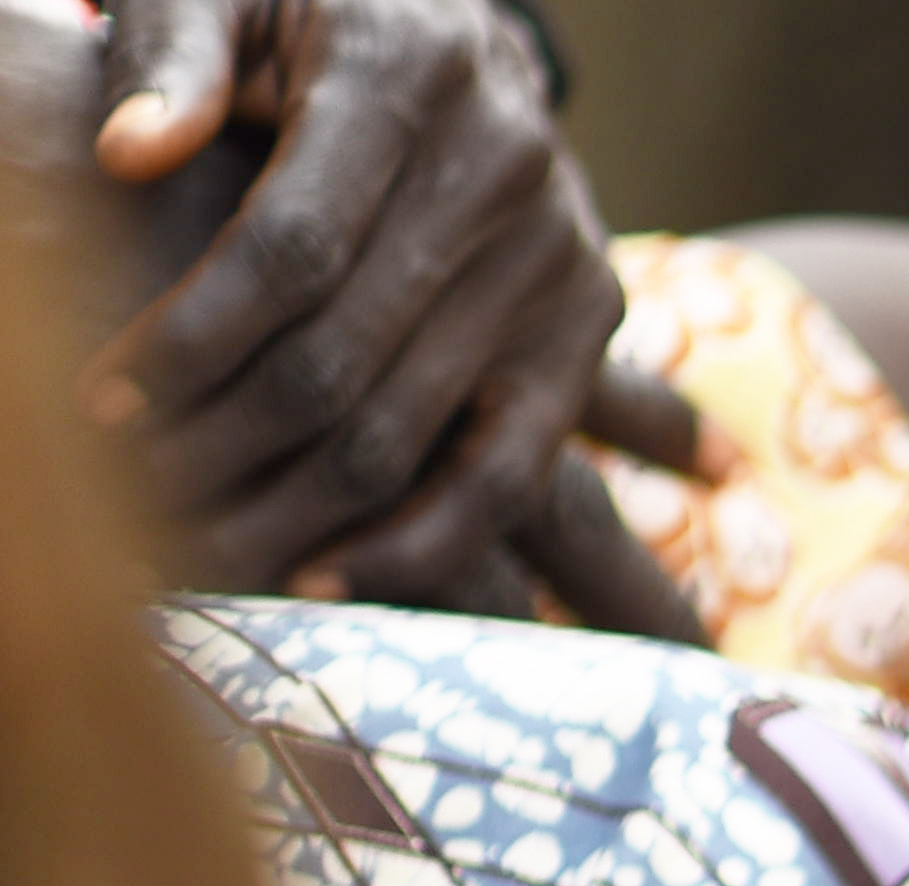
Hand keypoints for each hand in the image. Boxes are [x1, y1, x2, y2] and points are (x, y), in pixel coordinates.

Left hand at [82, 0, 702, 629]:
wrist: (454, 35)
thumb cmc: (300, 17)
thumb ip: (168, 53)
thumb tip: (130, 153)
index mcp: (411, 74)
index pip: (292, 244)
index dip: (189, 335)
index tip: (98, 403)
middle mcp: (507, 170)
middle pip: (349, 353)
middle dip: (222, 437)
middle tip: (128, 495)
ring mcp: (559, 264)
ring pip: (415, 427)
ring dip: (296, 504)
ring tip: (201, 547)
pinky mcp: (585, 333)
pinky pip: (508, 474)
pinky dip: (421, 543)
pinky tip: (325, 580)